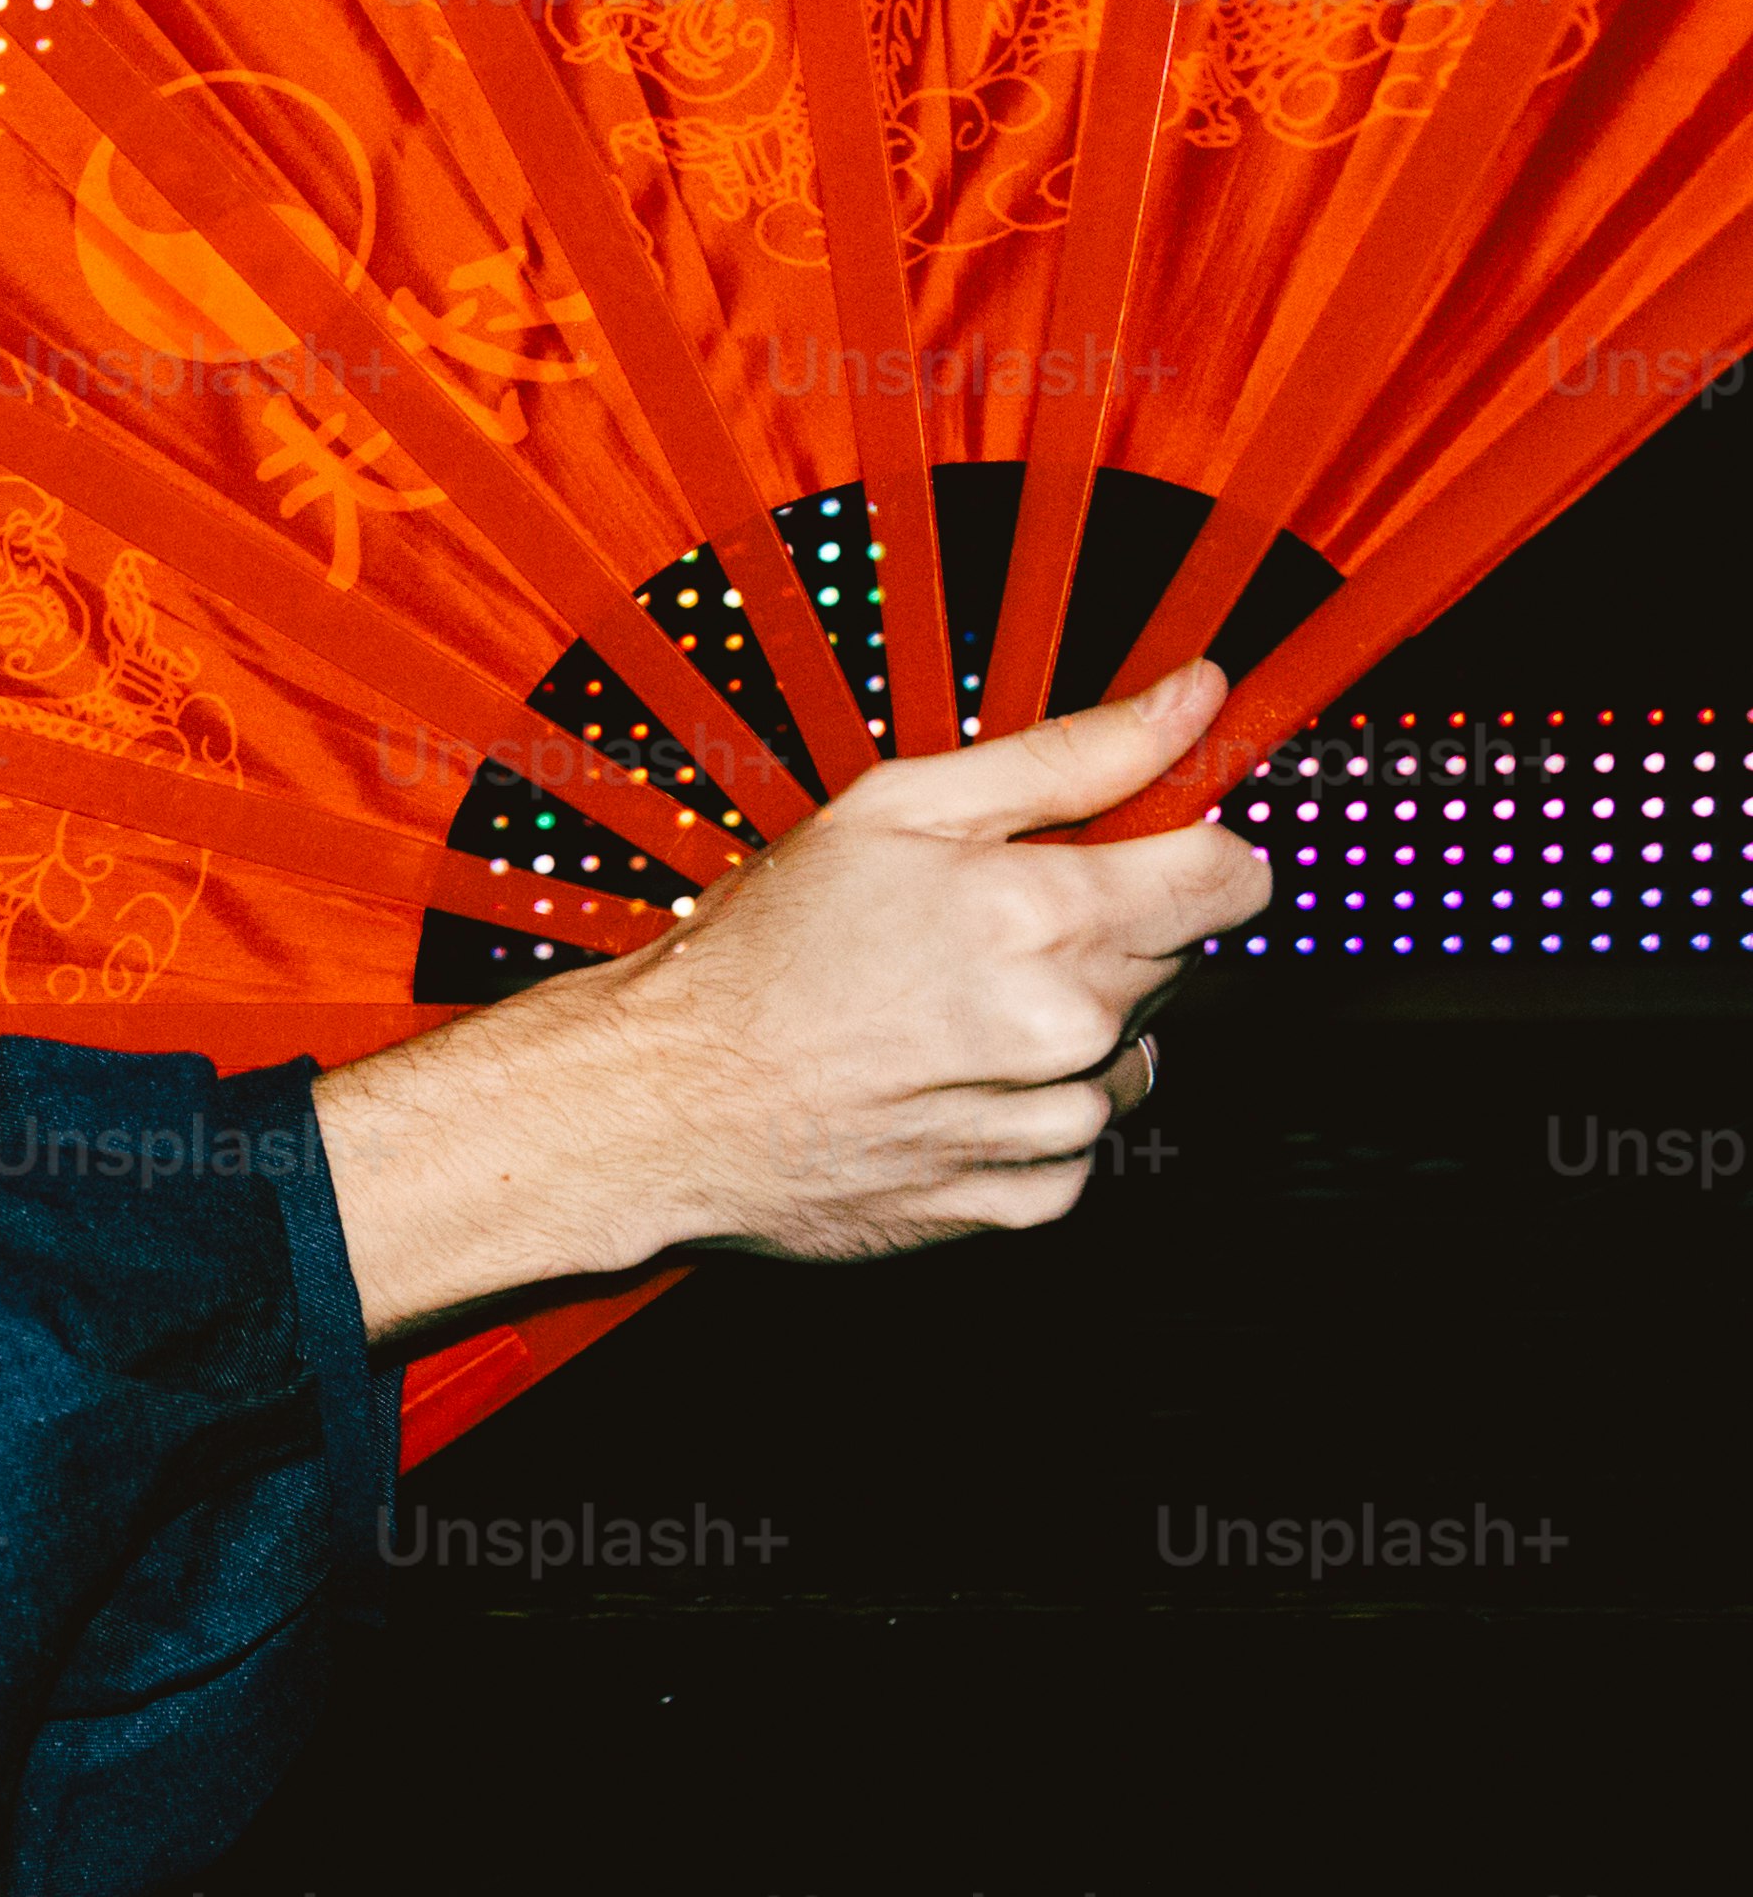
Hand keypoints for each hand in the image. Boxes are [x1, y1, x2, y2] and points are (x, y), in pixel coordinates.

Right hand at [320, 658, 1270, 1327]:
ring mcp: (1048, 1123)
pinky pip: (1082, 1144)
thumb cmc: (759, 953)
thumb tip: (1197, 696)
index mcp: (1045, 915)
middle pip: (1176, 961)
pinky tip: (942, 1084)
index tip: (1141, 851)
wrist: (662, 1105)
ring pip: (1133, 1056)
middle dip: (1103, 935)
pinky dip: (1031, 1114)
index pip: (1233, 879)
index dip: (1194, 852)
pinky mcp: (1024, 1201)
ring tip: (948, 1016)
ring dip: (1070, 1031)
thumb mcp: (897, 808)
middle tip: (980, 931)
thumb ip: (1071, 753)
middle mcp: (1065, 1027)